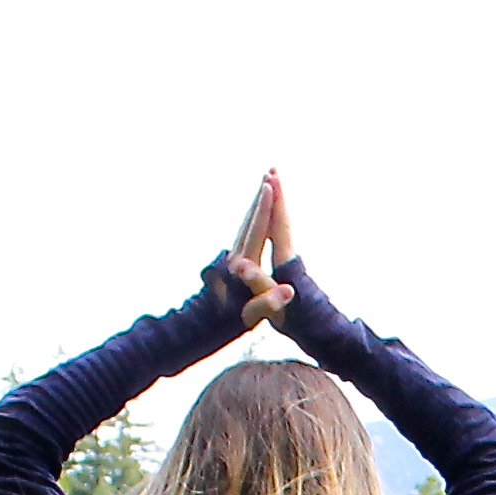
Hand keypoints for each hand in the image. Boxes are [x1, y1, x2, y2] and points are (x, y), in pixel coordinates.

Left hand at [212, 168, 295, 330]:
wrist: (206, 324)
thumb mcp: (253, 315)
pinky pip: (246, 230)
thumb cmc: (232, 321)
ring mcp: (233, 254)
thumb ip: (268, 302)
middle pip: (250, 218)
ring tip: (267, 184)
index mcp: (243, 263)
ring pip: (246, 221)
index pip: (257, 230)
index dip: (264, 208)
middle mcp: (236, 254)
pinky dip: (253, 216)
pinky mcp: (233, 258)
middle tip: (271, 171)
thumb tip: (289, 291)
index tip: (270, 186)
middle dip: (261, 195)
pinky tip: (258, 213)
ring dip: (257, 202)